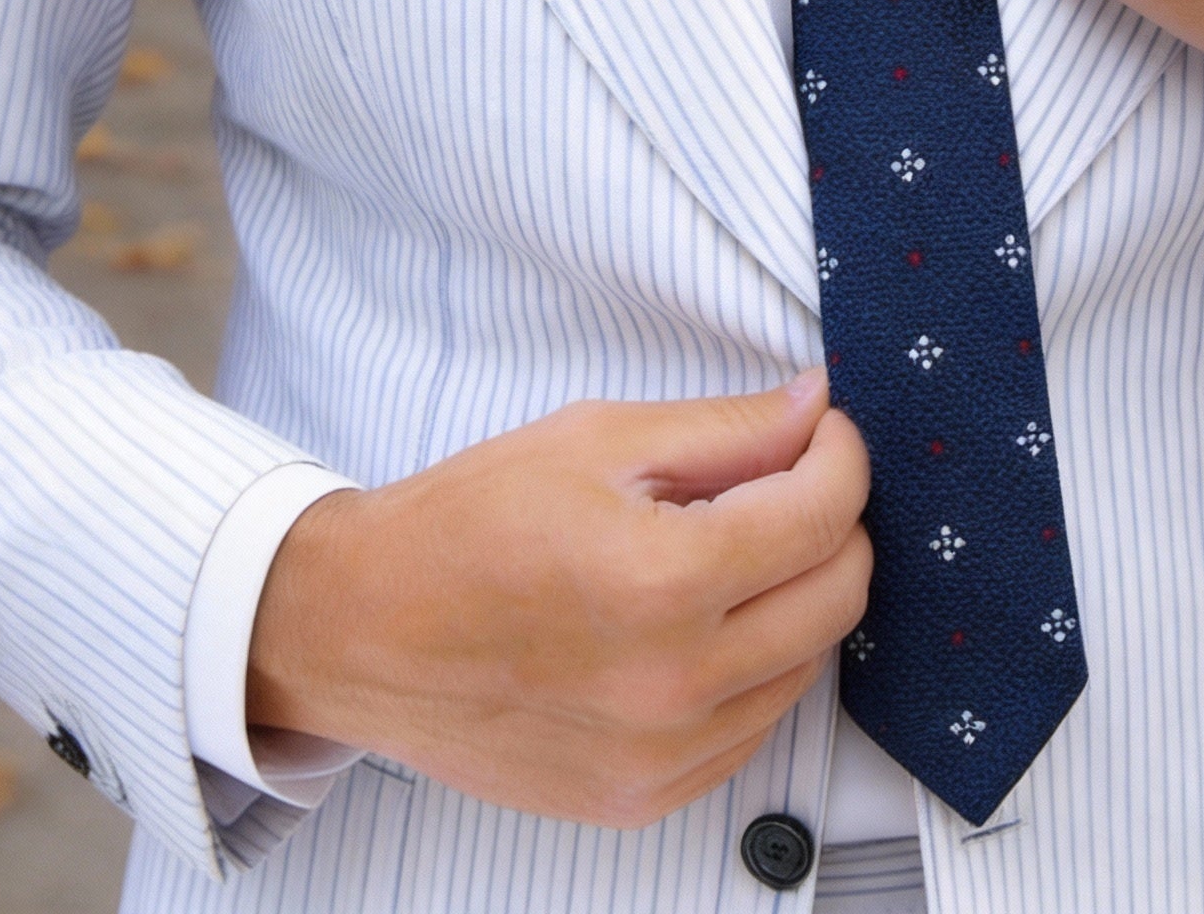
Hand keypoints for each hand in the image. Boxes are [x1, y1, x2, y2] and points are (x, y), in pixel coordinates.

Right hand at [246, 371, 871, 828]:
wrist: (361, 631)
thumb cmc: (464, 524)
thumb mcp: (596, 439)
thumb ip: (725, 429)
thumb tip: (816, 408)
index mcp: (660, 580)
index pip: (824, 513)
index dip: (841, 454)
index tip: (824, 431)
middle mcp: (673, 683)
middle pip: (840, 595)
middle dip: (837, 521)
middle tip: (793, 480)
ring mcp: (662, 756)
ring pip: (809, 665)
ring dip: (799, 595)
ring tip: (733, 549)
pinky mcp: (644, 796)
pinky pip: (754, 725)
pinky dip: (755, 665)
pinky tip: (702, 620)